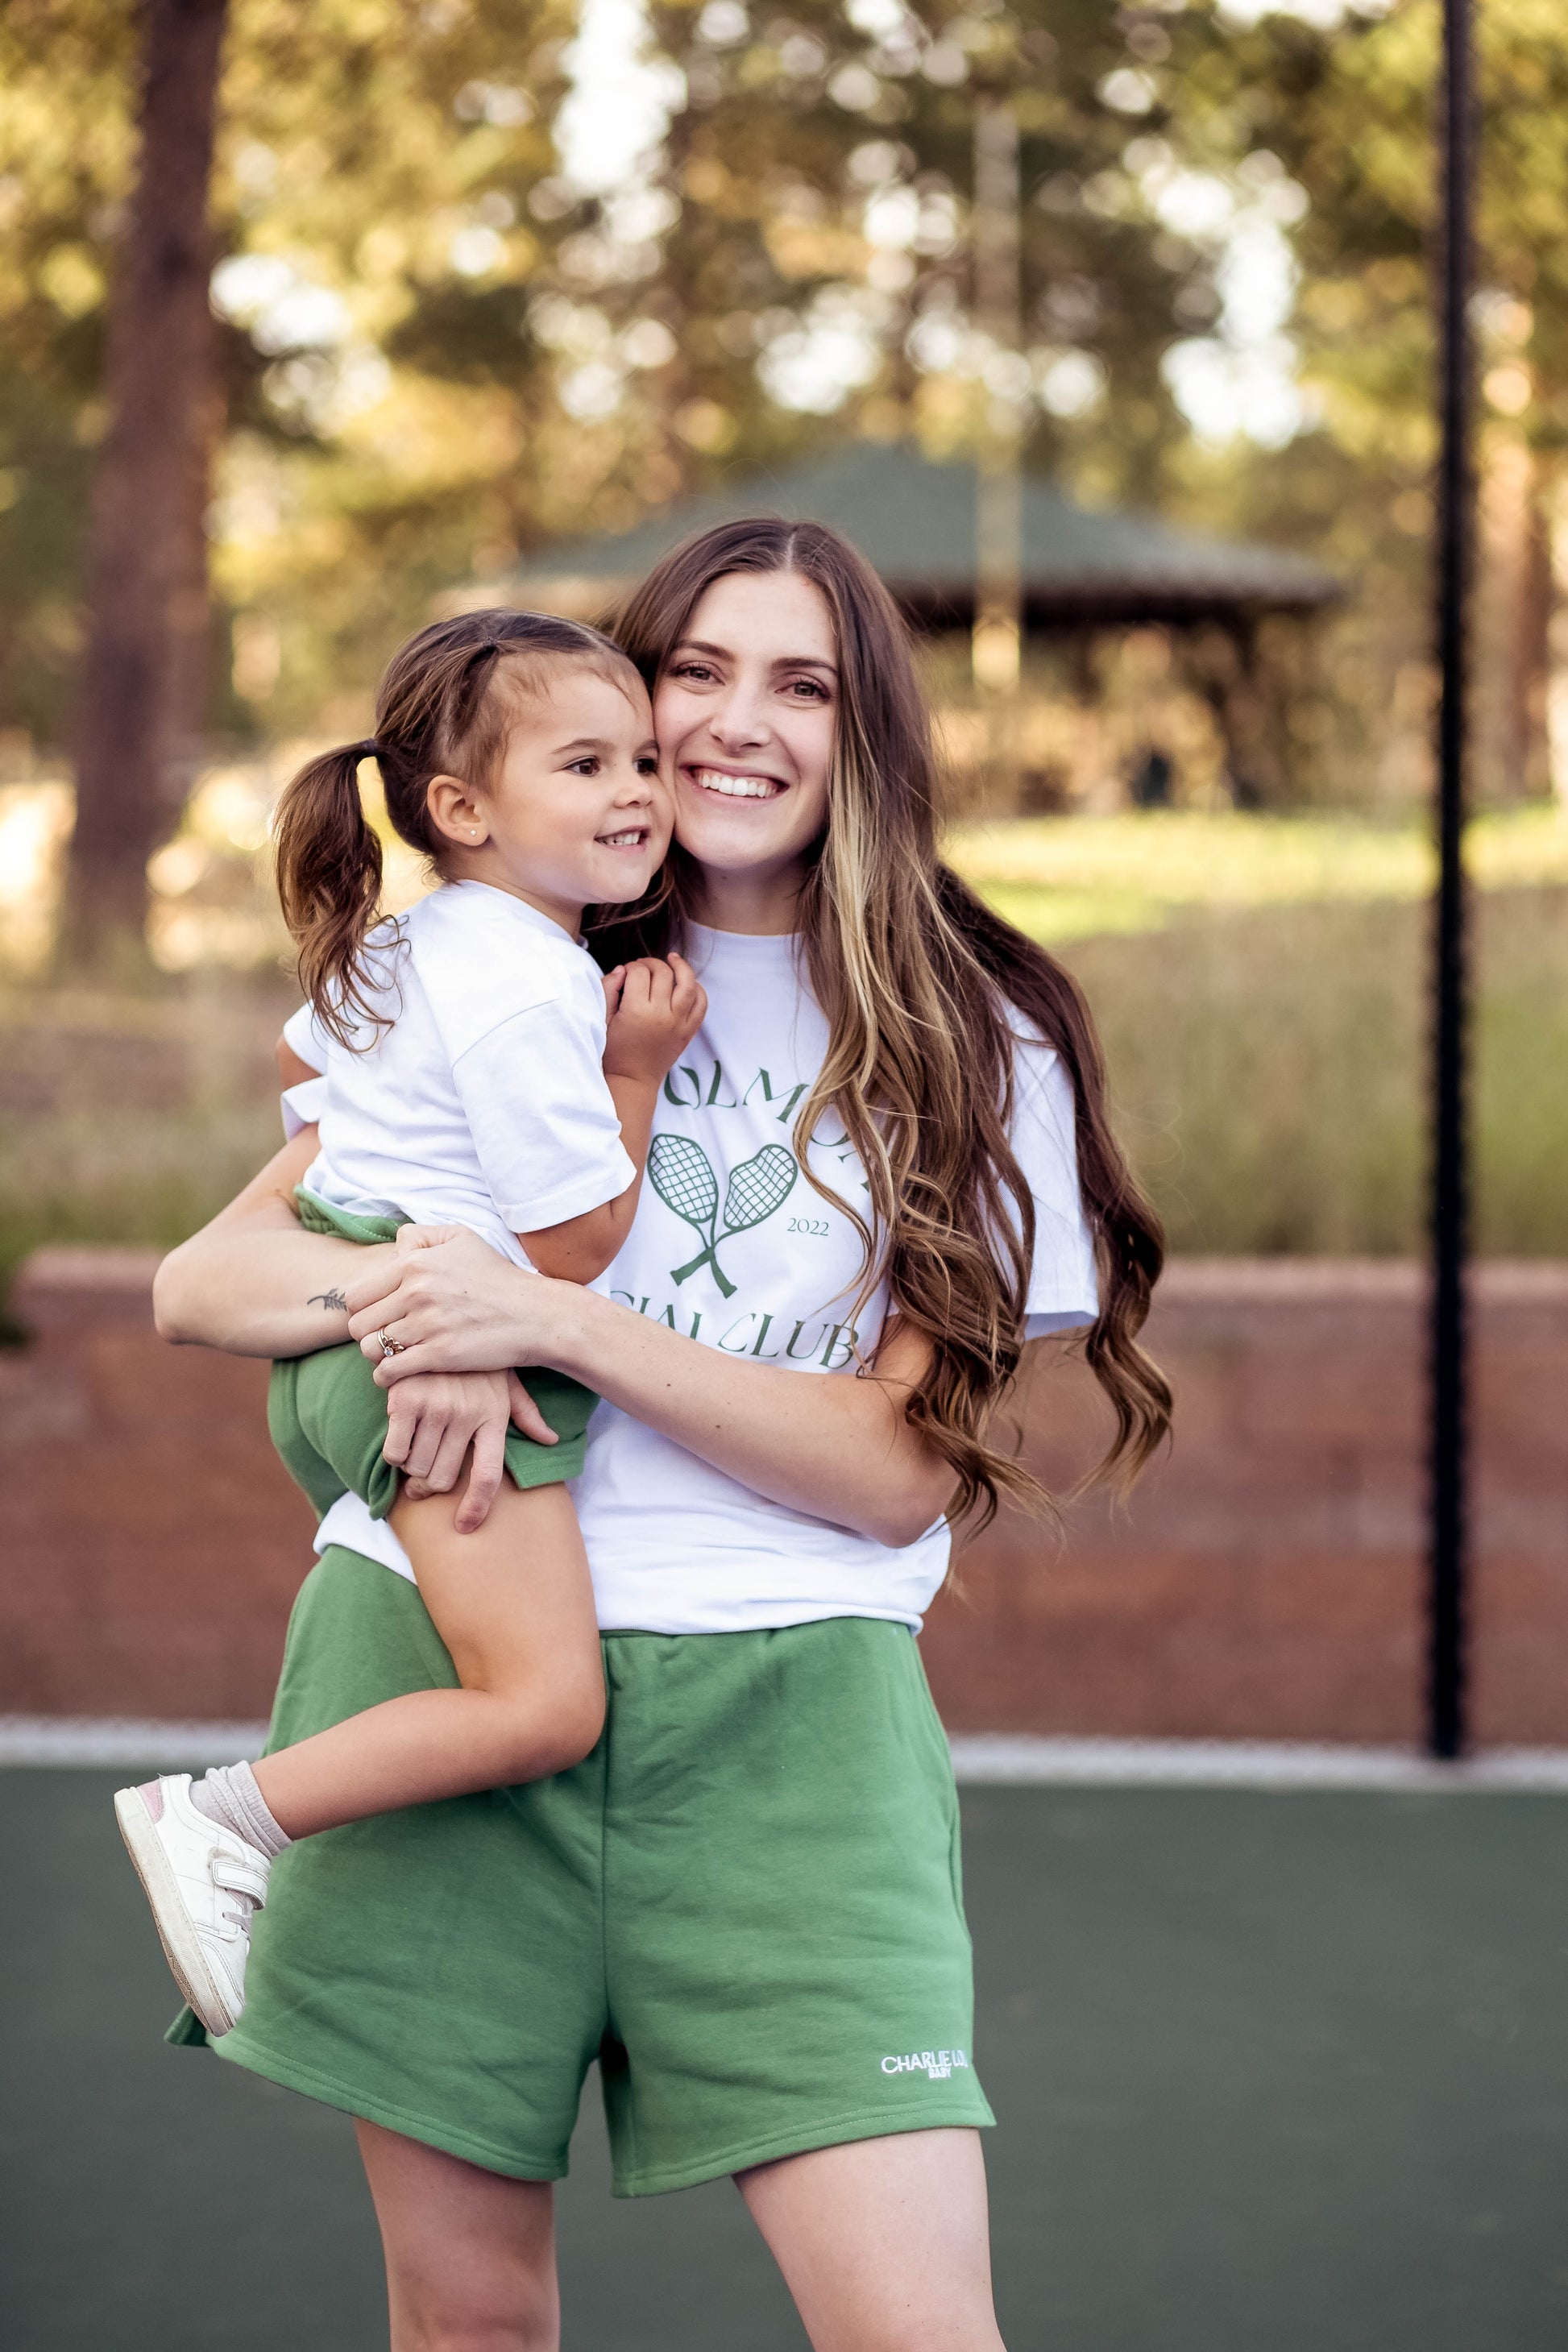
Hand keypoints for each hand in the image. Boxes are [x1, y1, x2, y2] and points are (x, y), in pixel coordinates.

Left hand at [345, 1223, 564, 1380]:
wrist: (534, 1314)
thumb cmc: (497, 1277)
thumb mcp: (462, 1239)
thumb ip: (421, 1237)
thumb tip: (394, 1246)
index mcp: (414, 1263)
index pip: (356, 1293)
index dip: (363, 1307)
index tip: (378, 1315)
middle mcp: (416, 1291)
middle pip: (358, 1323)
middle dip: (366, 1333)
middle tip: (384, 1337)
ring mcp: (427, 1324)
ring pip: (369, 1348)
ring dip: (376, 1355)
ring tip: (392, 1354)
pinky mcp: (440, 1355)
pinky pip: (389, 1370)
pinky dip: (386, 1376)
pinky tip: (397, 1373)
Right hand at [385, 1369, 555, 1532]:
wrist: (439, 1313)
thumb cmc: (475, 1356)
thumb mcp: (506, 1379)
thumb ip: (526, 1413)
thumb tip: (551, 1440)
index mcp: (493, 1416)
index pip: (487, 1476)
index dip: (476, 1507)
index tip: (465, 1526)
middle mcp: (466, 1416)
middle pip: (443, 1480)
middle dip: (430, 1485)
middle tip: (424, 1478)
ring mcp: (435, 1408)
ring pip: (417, 1469)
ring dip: (412, 1469)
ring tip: (414, 1450)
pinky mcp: (404, 1400)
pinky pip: (395, 1452)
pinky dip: (394, 1454)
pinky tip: (399, 1436)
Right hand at [601, 953, 705, 1084]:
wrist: (631, 1080)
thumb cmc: (612, 1051)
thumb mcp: (602, 1020)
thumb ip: (609, 990)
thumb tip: (622, 969)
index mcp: (636, 1011)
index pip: (639, 973)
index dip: (631, 966)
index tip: (627, 972)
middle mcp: (661, 1014)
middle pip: (663, 973)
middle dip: (651, 964)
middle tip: (643, 967)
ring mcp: (678, 1023)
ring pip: (689, 984)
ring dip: (681, 967)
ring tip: (673, 959)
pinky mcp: (688, 1031)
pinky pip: (701, 1004)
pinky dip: (698, 989)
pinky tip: (688, 982)